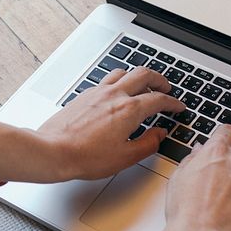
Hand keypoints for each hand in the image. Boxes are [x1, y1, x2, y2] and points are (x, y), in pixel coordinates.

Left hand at [38, 67, 185, 180]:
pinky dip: (119, 81)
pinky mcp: (85, 95)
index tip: (177, 106)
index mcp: (129, 110)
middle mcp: (115, 95)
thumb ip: (148, 143)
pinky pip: (107, 79)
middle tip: (166, 88)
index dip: (173, 102)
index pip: (159, 99)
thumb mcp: (125, 157)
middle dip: (159, 79)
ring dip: (138, 76)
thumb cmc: (85, 156)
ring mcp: (98, 92)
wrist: (53, 151)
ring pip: (124, 72)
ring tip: (143, 85)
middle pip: (144, 74)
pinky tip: (117, 92)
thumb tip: (160, 134)